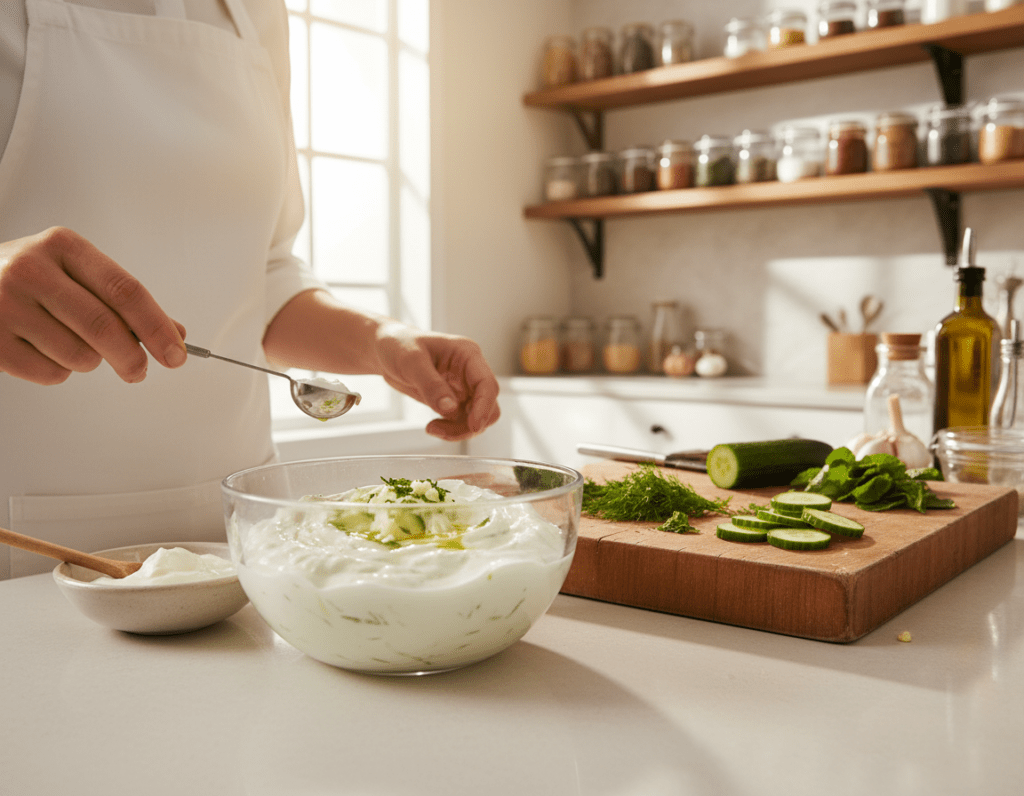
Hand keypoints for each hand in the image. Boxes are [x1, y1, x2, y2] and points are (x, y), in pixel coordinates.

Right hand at [0, 227, 186, 384]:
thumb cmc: (29, 280)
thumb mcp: (74, 273)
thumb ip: (123, 300)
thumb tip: (175, 333)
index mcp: (63, 246)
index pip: (125, 290)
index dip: (157, 326)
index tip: (176, 353)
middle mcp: (31, 270)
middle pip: (104, 327)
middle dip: (132, 358)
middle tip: (139, 371)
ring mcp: (5, 304)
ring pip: (80, 356)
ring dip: (89, 362)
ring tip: (68, 342)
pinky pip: (51, 374)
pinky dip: (59, 372)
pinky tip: (42, 349)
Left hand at [375, 321, 500, 440]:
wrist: (386, 350)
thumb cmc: (399, 345)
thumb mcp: (411, 361)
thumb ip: (431, 385)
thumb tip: (450, 408)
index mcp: (467, 354)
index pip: (487, 384)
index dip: (484, 406)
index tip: (474, 426)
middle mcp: (470, 372)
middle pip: (488, 405)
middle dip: (471, 423)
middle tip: (442, 430)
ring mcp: (463, 388)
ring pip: (477, 417)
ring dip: (459, 430)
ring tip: (433, 429)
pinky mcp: (454, 401)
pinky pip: (462, 422)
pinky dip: (451, 430)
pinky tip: (433, 427)